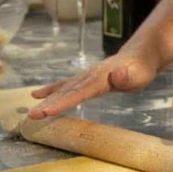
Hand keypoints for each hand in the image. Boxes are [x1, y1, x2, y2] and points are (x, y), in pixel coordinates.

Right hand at [30, 53, 157, 117]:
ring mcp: (85, 76)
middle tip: (31, 116)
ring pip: (63, 90)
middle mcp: (89, 76)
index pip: (79, 92)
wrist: (140, 56)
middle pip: (66, 92)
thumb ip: (127, 76)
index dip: (63, 102)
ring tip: (31, 112)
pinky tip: (37, 94)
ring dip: (47, 101)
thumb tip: (117, 75)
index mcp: (100, 78)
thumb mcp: (140, 75)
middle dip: (49, 104)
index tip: (47, 112)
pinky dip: (51, 90)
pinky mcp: (85, 79)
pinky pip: (65, 85)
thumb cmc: (141, 69)